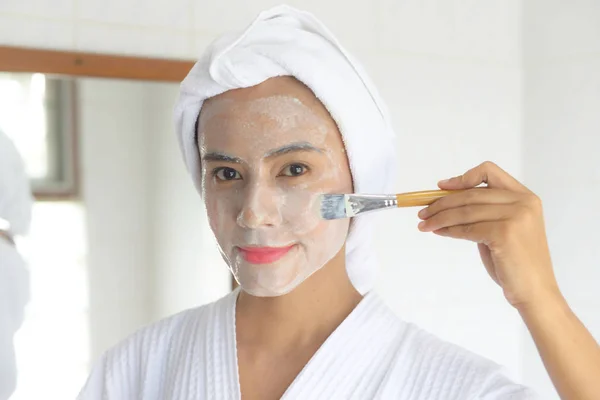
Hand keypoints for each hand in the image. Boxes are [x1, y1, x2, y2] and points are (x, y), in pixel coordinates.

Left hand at [417, 161, 560, 308]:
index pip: (490, 172)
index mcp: (525, 197)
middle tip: (423, 212)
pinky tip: (438, 232)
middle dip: (442, 203)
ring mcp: (516, 216)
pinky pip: (467, 228)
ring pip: (465, 211)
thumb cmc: (515, 262)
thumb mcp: (502, 228)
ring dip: (439, 217)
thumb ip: (484, 212)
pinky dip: (448, 230)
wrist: (534, 290)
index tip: (442, 187)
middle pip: (471, 194)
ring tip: (424, 224)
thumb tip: (446, 202)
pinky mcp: (504, 233)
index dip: (463, 177)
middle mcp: (523, 202)